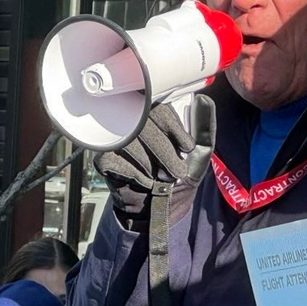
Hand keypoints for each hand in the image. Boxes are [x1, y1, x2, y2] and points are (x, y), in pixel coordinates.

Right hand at [95, 95, 215, 218]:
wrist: (161, 206)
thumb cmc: (178, 174)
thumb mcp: (199, 152)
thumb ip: (204, 127)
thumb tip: (204, 99)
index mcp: (154, 116)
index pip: (159, 109)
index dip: (174, 128)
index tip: (186, 148)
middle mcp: (132, 123)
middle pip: (143, 125)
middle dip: (165, 153)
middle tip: (178, 172)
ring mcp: (114, 140)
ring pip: (129, 142)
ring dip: (151, 165)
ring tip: (161, 178)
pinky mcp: (102, 158)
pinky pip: (115, 159)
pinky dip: (135, 174)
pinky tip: (144, 182)